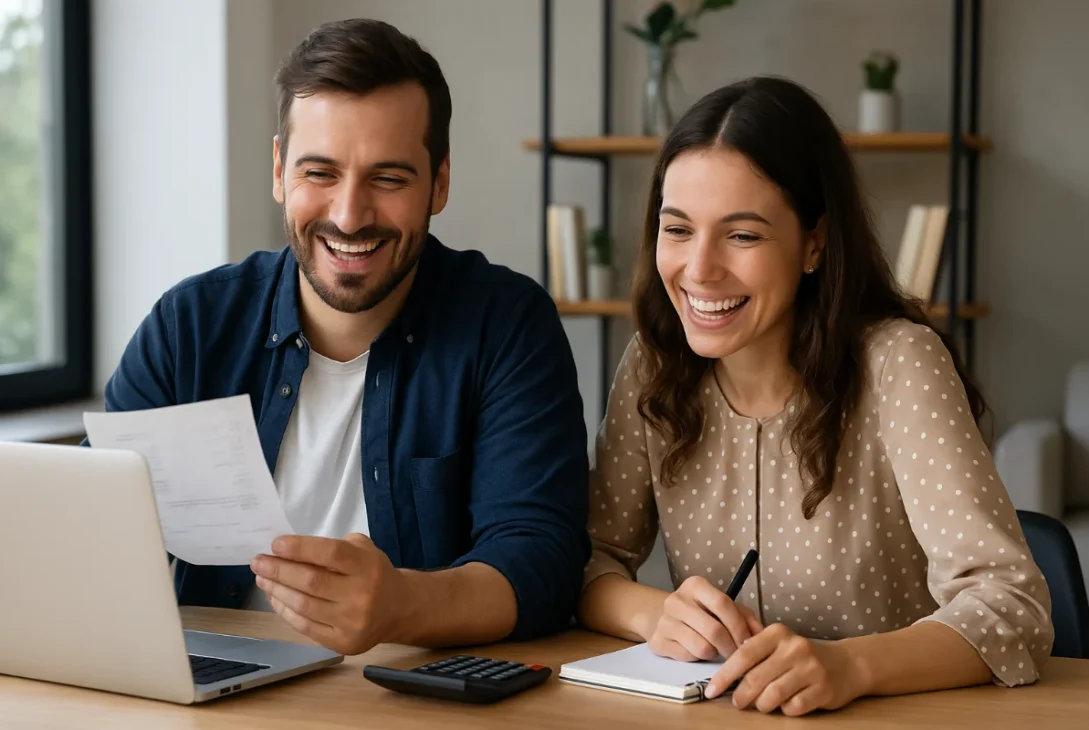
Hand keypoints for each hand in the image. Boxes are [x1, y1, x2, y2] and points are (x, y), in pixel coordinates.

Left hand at [250, 533, 408, 654]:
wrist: (398, 610)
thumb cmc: (374, 574)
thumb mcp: (364, 550)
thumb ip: (333, 547)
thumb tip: (290, 550)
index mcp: (367, 566)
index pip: (330, 554)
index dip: (300, 548)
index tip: (276, 544)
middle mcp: (361, 595)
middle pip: (311, 581)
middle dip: (279, 570)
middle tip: (258, 561)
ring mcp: (351, 622)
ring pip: (303, 605)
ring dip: (277, 590)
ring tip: (262, 578)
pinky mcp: (342, 643)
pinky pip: (305, 626)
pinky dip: (285, 611)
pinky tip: (275, 597)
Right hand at [647, 576, 763, 661]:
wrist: (665, 617)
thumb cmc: (702, 612)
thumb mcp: (724, 607)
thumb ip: (745, 617)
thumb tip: (762, 634)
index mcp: (695, 585)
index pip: (723, 604)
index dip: (739, 627)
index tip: (749, 643)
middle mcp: (676, 599)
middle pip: (714, 630)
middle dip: (731, 648)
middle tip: (737, 656)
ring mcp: (664, 621)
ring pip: (701, 647)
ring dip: (715, 654)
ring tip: (717, 651)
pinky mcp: (657, 641)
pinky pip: (687, 657)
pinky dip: (697, 659)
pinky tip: (698, 652)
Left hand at [705, 623, 866, 715]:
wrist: (846, 664)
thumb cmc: (802, 657)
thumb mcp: (778, 645)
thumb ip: (754, 653)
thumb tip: (724, 675)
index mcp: (778, 633)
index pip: (744, 655)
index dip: (725, 675)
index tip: (712, 690)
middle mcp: (795, 647)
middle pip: (756, 679)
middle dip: (741, 695)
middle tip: (738, 703)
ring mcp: (811, 668)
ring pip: (773, 696)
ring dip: (762, 705)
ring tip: (763, 704)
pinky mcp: (824, 689)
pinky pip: (793, 708)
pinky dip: (785, 710)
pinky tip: (788, 703)